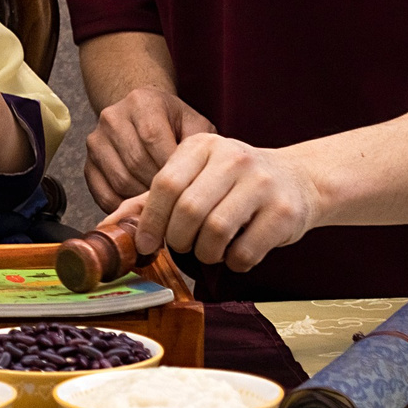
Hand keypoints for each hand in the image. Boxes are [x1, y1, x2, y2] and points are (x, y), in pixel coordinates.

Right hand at [85, 86, 215, 210]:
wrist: (141, 115)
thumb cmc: (172, 123)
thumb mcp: (194, 123)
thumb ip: (200, 144)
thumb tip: (199, 176)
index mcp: (142, 101)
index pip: (153, 139)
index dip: (171, 167)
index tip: (188, 185)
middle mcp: (113, 117)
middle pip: (136, 163)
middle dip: (160, 187)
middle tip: (178, 201)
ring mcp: (96, 141)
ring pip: (121, 181)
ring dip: (143, 198)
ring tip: (163, 205)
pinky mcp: (88, 164)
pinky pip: (103, 194)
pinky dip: (124, 206)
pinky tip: (142, 207)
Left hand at [128, 133, 321, 269]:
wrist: (299, 179)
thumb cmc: (236, 183)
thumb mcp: (195, 177)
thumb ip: (152, 199)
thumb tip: (108, 227)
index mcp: (203, 145)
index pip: (166, 183)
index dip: (151, 219)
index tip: (145, 243)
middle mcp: (233, 158)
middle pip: (189, 210)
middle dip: (178, 239)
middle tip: (183, 246)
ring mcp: (262, 184)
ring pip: (216, 232)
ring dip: (206, 253)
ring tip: (210, 250)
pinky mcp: (283, 212)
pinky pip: (245, 251)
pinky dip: (233, 262)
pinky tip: (236, 253)